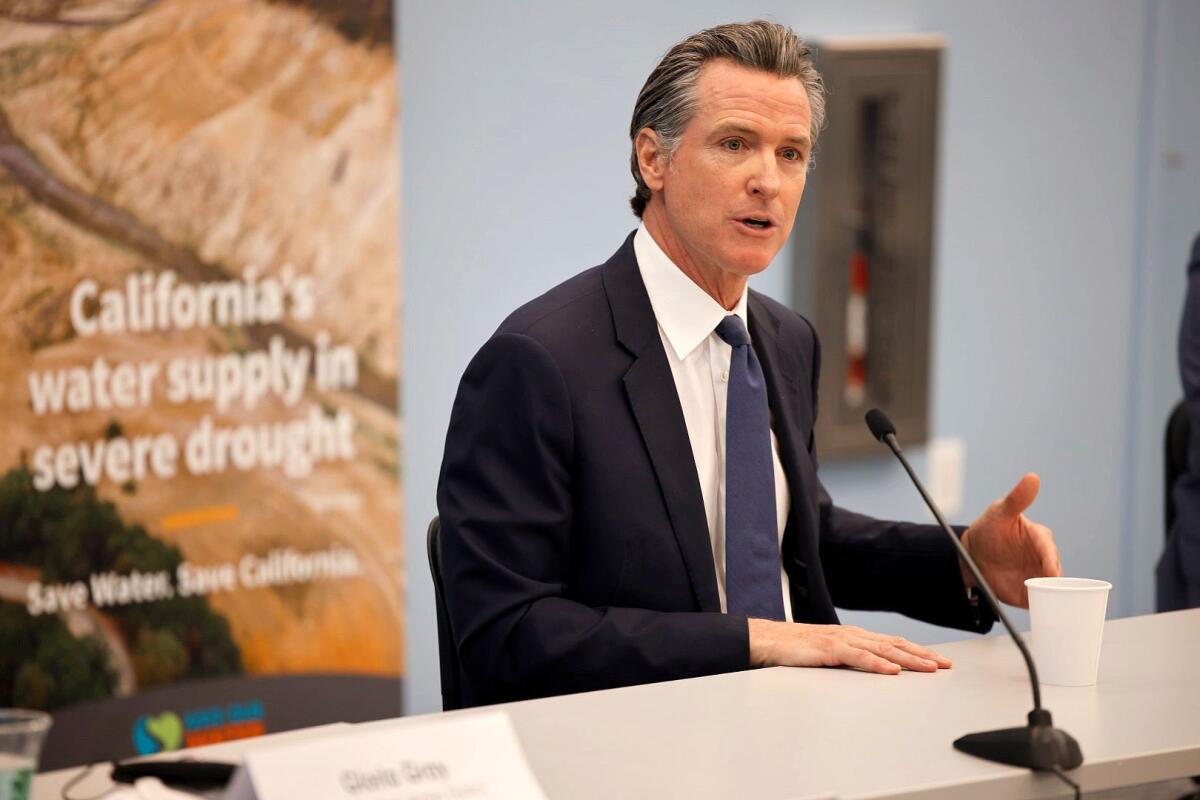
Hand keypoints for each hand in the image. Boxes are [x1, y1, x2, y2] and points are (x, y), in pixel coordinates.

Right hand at [747, 618, 951, 673]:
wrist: (767, 640)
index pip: (892, 643)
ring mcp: (841, 640)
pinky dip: (877, 663)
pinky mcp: (828, 649)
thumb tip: (872, 672)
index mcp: (853, 636)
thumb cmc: (795, 649)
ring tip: (928, 668)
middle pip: (894, 644)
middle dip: (922, 655)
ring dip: (908, 659)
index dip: (917, 651)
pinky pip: (857, 657)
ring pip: (882, 649)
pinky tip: (891, 670)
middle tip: (945, 665)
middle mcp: (852, 635)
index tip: (938, 661)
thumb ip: (850, 661)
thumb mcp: (829, 655)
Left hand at [961, 472, 1061, 607]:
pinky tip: (1046, 613)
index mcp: (1040, 539)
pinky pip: (1044, 602)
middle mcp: (1045, 559)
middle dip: (1054, 582)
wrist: (974, 556)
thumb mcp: (999, 512)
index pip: (1048, 550)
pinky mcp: (1033, 593)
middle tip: (1048, 590)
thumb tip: (1032, 477)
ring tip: (1050, 605)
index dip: (1050, 561)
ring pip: (1054, 590)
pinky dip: (1046, 608)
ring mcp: (1040, 576)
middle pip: (1056, 573)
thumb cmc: (989, 529)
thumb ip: (1017, 499)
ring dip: (1053, 597)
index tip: (1050, 571)